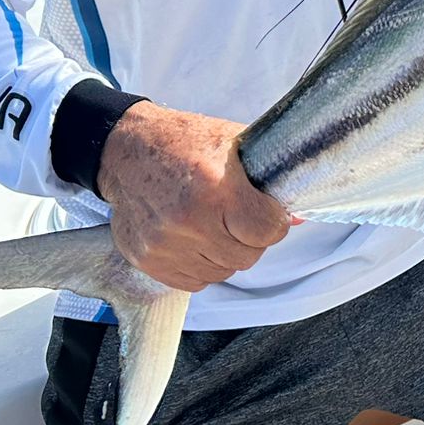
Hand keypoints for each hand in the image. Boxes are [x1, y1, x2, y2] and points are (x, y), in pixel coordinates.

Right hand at [96, 101, 292, 293]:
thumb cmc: (183, 142)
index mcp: (216, 188)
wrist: (125, 150)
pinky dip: (202, 266)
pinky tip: (196, 239)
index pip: (267, 231)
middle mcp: (190, 221)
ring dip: (226, 254)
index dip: (275, 223)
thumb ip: (266, 180)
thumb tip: (298, 217)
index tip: (269, 214)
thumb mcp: (233, 145)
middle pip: (247, 256)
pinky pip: (195, 282)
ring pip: (222, 272)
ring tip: (215, 226)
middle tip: (241, 219)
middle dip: (252, 240)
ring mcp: (165, 245)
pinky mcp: (148, 260)